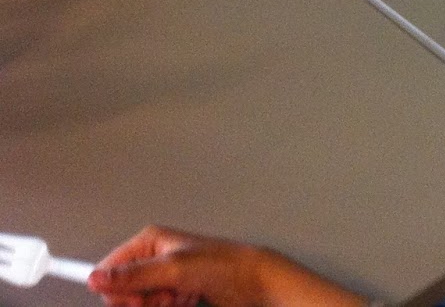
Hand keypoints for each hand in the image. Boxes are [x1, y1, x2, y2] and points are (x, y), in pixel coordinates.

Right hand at [89, 226, 359, 306]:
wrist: (252, 280)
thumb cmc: (221, 264)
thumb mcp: (173, 269)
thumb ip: (132, 275)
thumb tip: (95, 277)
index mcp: (149, 241)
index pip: (109, 269)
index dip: (114, 290)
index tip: (128, 300)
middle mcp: (154, 257)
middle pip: (123, 291)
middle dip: (140, 299)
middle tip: (163, 296)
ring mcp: (164, 276)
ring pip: (140, 302)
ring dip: (156, 305)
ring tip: (179, 296)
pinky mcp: (174, 292)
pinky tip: (186, 300)